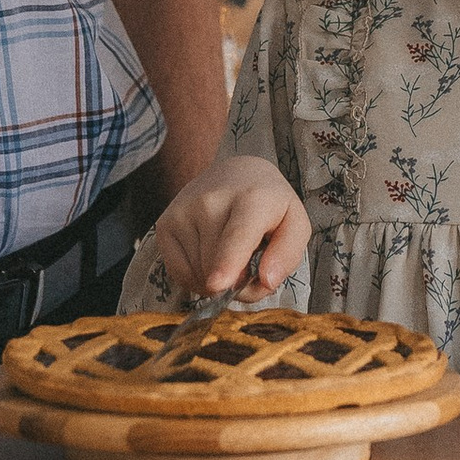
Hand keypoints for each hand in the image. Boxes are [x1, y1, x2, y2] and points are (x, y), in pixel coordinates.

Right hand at [150, 157, 309, 301]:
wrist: (233, 175)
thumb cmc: (268, 206)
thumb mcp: (294, 223)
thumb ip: (287, 254)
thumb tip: (266, 281)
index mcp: (252, 199)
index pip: (238, 235)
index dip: (228, 262)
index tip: (218, 284)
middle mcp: (211, 201)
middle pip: (218, 268)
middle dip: (236, 283)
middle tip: (249, 262)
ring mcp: (184, 212)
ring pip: (198, 275)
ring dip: (216, 281)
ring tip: (229, 253)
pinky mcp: (165, 225)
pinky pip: (178, 274)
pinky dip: (196, 278)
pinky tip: (209, 257)